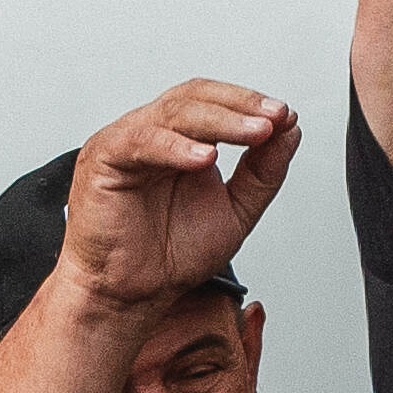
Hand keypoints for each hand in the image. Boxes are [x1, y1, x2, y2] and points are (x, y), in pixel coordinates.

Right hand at [56, 77, 301, 312]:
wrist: (133, 295)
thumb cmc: (172, 255)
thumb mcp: (235, 212)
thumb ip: (262, 173)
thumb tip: (290, 131)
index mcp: (180, 139)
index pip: (214, 101)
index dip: (250, 103)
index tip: (286, 117)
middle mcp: (152, 133)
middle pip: (195, 97)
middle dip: (240, 105)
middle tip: (274, 118)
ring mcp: (124, 142)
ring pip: (172, 113)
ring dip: (219, 121)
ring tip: (255, 133)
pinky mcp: (101, 159)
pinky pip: (139, 142)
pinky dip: (174, 147)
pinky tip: (204, 158)